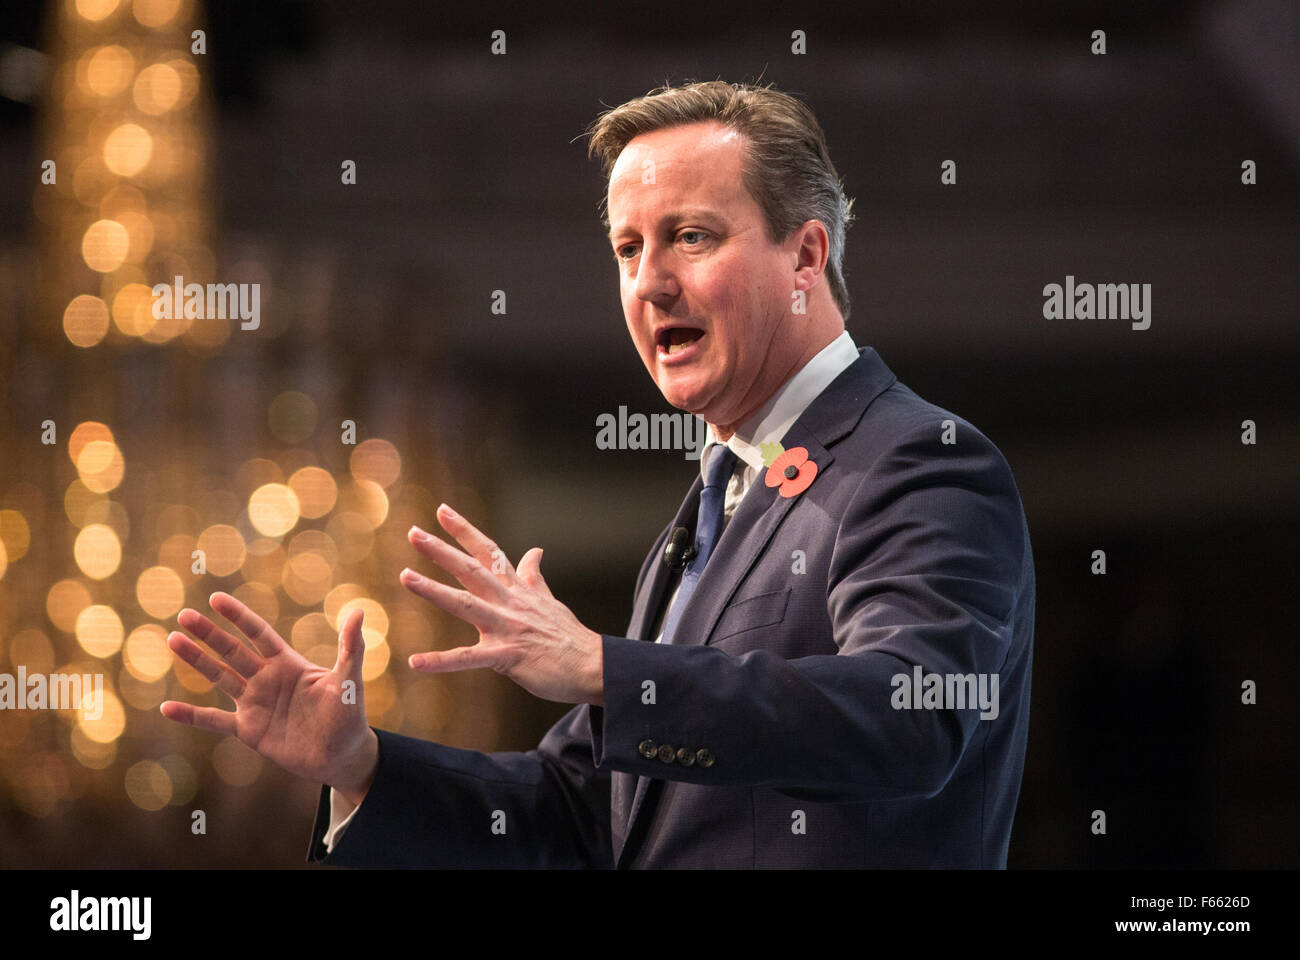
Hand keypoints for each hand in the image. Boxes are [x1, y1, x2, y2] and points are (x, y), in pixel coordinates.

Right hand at [159, 592, 378, 806]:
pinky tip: (166, 708)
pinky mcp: (248, 729)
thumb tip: (360, 610)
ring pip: (219, 677)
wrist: (341, 756)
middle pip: (232, 651)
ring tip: (173, 640)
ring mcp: (255, 703)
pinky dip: (191, 715)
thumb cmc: (348, 715)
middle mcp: (267, 679)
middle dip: (209, 634)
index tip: (216, 598)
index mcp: (288, 663)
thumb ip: (350, 647)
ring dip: (196, 661)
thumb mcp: (349, 680)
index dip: (238, 617)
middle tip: (184, 615)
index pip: (258, 633)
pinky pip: (214, 720)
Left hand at [400, 503, 604, 705]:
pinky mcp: (506, 657)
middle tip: (413, 533)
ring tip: (405, 576)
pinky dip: (441, 661)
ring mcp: (507, 628)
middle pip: (471, 570)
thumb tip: (535, 550)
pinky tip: (415, 661)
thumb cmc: (570, 637)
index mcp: (518, 590)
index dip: (464, 531)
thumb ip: (534, 577)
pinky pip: (468, 659)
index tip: (441, 511)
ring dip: (433, 590)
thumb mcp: (550, 600)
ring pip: (465, 605)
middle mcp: (510, 603)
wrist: (593, 666)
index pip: (488, 553)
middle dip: (442, 551)